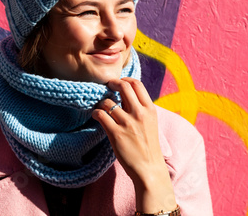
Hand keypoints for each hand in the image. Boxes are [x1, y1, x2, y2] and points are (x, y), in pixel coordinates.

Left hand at [92, 77, 176, 212]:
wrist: (149, 167)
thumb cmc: (148, 145)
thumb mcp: (150, 122)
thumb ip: (140, 108)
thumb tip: (126, 94)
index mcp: (149, 109)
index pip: (136, 83)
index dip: (124, 80)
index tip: (118, 83)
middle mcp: (139, 113)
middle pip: (123, 86)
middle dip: (112, 84)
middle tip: (106, 88)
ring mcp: (127, 123)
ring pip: (108, 101)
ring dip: (102, 102)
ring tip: (102, 107)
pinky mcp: (116, 134)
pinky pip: (101, 115)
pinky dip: (96, 113)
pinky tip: (97, 116)